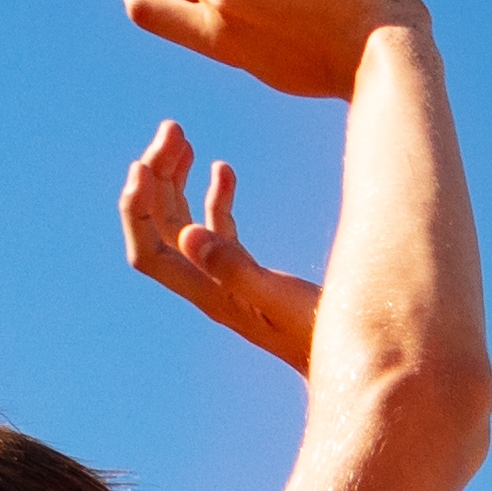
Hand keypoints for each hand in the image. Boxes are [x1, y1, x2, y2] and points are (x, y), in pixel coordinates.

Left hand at [118, 123, 326, 369]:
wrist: (354, 361)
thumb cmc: (321, 336)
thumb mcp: (281, 298)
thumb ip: (235, 268)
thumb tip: (187, 234)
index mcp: (209, 292)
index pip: (150, 251)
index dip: (137, 209)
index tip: (142, 165)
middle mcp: (210, 285)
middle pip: (163, 228)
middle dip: (157, 177)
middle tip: (172, 129)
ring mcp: (228, 277)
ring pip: (185, 223)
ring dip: (178, 179)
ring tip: (183, 137)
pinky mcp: (251, 271)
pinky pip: (219, 228)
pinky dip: (215, 195)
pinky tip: (222, 167)